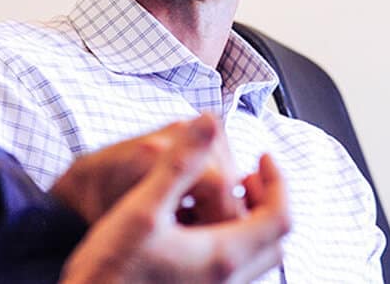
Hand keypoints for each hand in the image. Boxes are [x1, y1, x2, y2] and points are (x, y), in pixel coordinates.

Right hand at [59, 115, 289, 283]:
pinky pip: (233, 267)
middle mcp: (227, 279)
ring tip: (225, 195)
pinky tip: (198, 225)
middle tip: (249, 175)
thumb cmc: (110, 265)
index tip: (263, 156)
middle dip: (267, 201)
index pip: (278, 217)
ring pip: (254, 255)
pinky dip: (231, 238)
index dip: (278, 182)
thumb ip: (178, 164)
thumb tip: (208, 121)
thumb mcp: (143, 206)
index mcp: (222, 254)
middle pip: (272, 240)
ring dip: (250, 221)